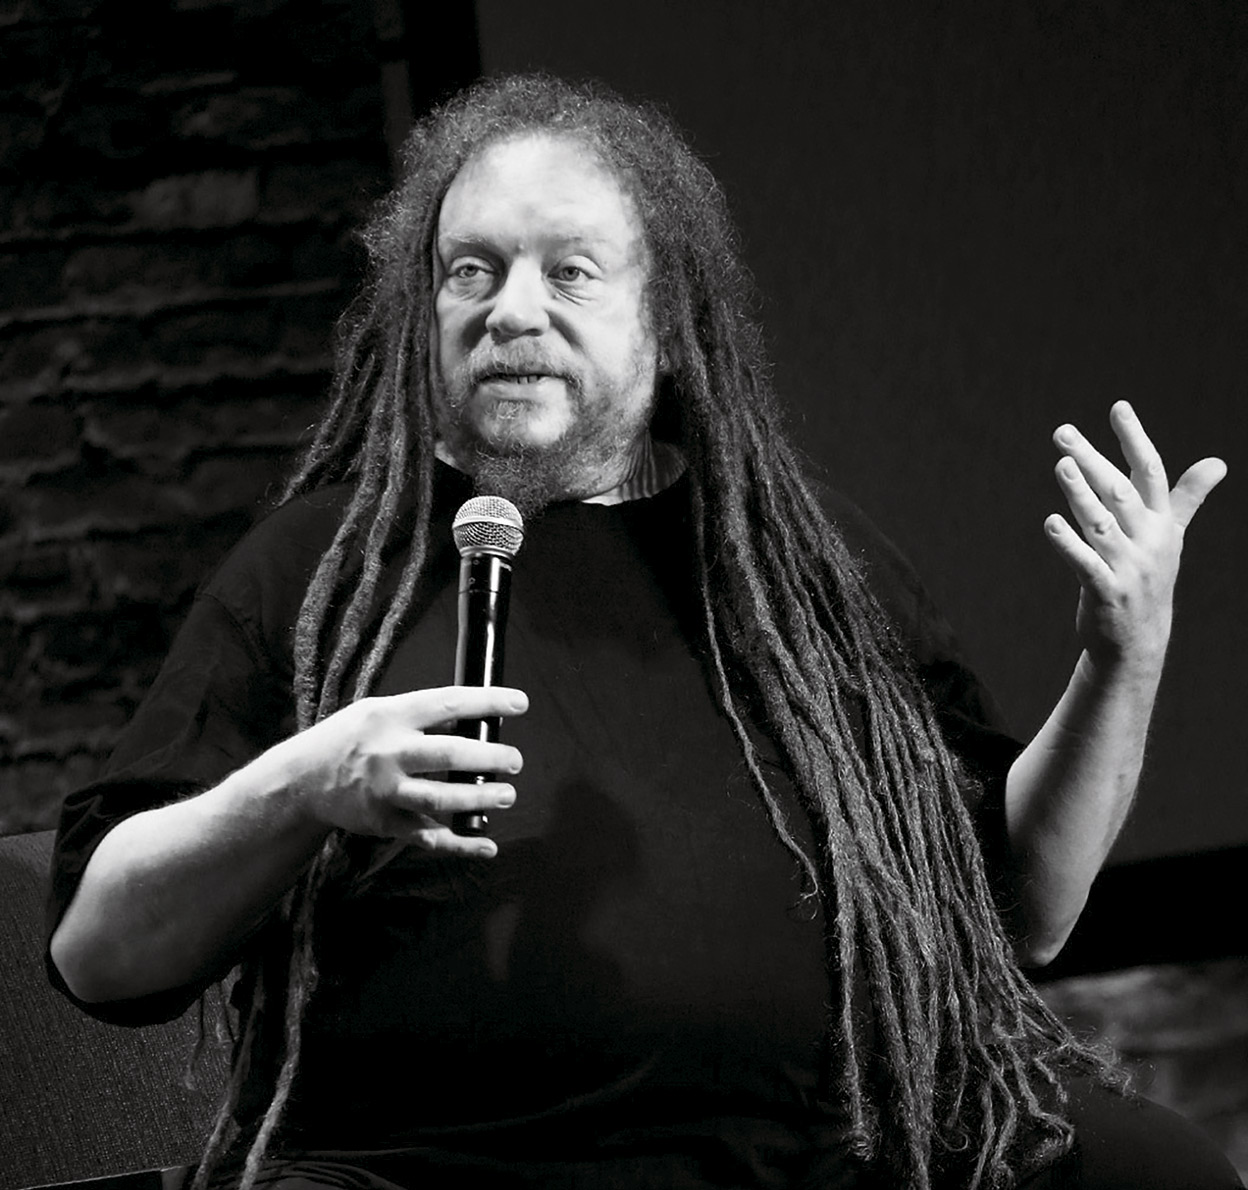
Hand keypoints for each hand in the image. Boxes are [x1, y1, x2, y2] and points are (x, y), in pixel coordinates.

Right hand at [272, 685, 526, 856]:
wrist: (302, 779)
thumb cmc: (350, 739)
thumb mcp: (378, 712)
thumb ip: (422, 716)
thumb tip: (477, 719)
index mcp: (391, 715)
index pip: (447, 703)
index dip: (486, 702)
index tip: (519, 703)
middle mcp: (388, 752)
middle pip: (447, 754)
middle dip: (488, 758)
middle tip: (515, 761)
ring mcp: (386, 791)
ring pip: (440, 800)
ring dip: (479, 799)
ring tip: (506, 795)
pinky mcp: (385, 823)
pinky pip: (428, 837)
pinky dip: (459, 845)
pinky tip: (486, 846)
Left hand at [1045, 401, 1225, 673]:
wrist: (1138, 639)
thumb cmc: (1147, 577)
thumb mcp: (1170, 536)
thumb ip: (1185, 497)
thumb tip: (1218, 462)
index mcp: (1162, 523)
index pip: (1150, 472)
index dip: (1134, 438)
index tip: (1118, 407)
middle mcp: (1148, 541)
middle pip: (1119, 491)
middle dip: (1092, 460)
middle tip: (1063, 433)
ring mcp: (1129, 567)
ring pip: (1101, 524)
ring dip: (1079, 493)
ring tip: (1061, 465)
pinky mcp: (1107, 591)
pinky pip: (1085, 563)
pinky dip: (1068, 544)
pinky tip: (1051, 523)